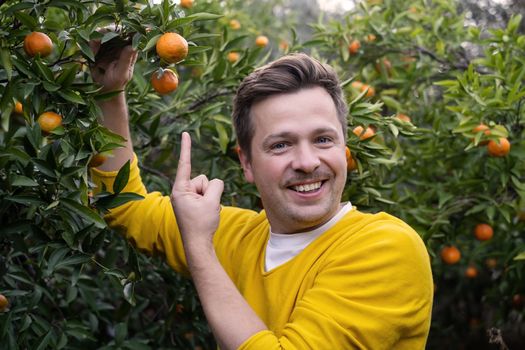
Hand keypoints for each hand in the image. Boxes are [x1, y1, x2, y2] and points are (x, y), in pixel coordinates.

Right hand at [89, 35, 137, 92]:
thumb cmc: (117, 82)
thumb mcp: (122, 72)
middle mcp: (119, 45)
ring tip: (93, 43)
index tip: (113, 32)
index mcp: (128, 50)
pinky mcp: (97, 48)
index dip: (122, 30)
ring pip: (101, 34)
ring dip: (96, 36)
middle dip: (105, 32)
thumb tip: (133, 46)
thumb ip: (126, 59)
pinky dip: (90, 43)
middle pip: (113, 31)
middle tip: (98, 37)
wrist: (103, 89)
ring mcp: (108, 46)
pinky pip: (92, 41)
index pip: (128, 35)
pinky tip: (90, 50)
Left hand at [171, 132, 223, 247]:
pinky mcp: (191, 205)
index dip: (186, 148)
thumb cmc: (202, 224)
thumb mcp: (212, 201)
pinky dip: (210, 204)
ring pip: (206, 188)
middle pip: (203, 179)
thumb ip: (216, 185)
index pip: (185, 164)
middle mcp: (180, 192)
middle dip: (209, 192)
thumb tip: (215, 183)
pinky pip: (206, 197)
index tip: (185, 133)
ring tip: (205, 213)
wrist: (198, 245)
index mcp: (180, 189)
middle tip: (205, 209)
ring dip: (210, 199)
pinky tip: (206, 216)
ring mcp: (186, 199)